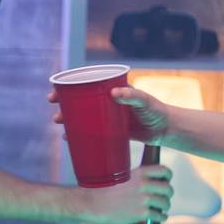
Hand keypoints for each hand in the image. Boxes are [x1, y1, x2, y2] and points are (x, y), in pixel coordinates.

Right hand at [47, 87, 172, 145]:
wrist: (167, 130)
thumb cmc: (157, 111)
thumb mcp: (145, 101)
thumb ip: (132, 96)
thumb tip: (114, 93)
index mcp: (110, 90)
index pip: (84, 85)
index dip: (67, 88)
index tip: (55, 93)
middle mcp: (106, 102)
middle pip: (79, 102)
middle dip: (64, 106)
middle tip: (56, 114)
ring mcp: (107, 117)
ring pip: (83, 117)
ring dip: (69, 121)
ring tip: (60, 126)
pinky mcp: (111, 131)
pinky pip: (91, 131)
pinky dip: (80, 134)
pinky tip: (70, 139)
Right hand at [81, 164, 172, 223]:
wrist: (92, 204)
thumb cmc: (101, 190)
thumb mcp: (119, 176)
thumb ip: (133, 178)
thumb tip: (143, 181)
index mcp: (138, 173)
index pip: (163, 171)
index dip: (167, 176)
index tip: (166, 179)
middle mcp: (143, 185)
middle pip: (167, 188)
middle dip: (168, 193)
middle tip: (164, 196)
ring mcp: (143, 200)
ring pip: (165, 203)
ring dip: (165, 206)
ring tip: (161, 208)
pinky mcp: (141, 213)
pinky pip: (159, 216)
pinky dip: (162, 218)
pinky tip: (160, 218)